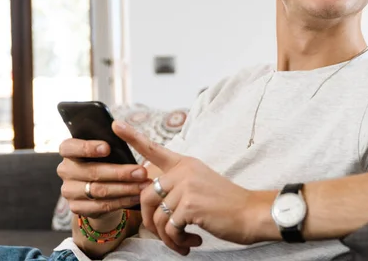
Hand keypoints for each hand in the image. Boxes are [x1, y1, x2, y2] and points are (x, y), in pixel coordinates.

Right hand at [57, 136, 149, 218]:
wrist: (99, 189)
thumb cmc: (105, 161)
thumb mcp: (105, 149)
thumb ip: (109, 143)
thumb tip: (122, 129)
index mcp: (68, 150)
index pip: (70, 147)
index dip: (88, 148)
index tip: (108, 148)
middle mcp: (65, 170)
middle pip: (92, 171)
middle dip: (120, 172)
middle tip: (142, 172)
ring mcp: (68, 191)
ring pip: (99, 190)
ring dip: (125, 188)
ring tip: (144, 185)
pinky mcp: (76, 207)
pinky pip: (101, 206)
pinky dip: (122, 201)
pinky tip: (136, 197)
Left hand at [113, 121, 258, 255]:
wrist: (250, 213)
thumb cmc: (225, 203)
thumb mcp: (200, 183)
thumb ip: (177, 184)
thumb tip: (151, 197)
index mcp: (185, 163)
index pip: (154, 148)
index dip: (133, 137)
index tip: (116, 125)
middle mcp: (183, 171)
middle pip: (146, 196)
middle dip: (150, 222)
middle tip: (165, 235)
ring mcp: (186, 187)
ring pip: (157, 217)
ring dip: (167, 237)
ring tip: (182, 242)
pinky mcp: (190, 205)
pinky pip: (169, 229)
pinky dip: (177, 242)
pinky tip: (191, 243)